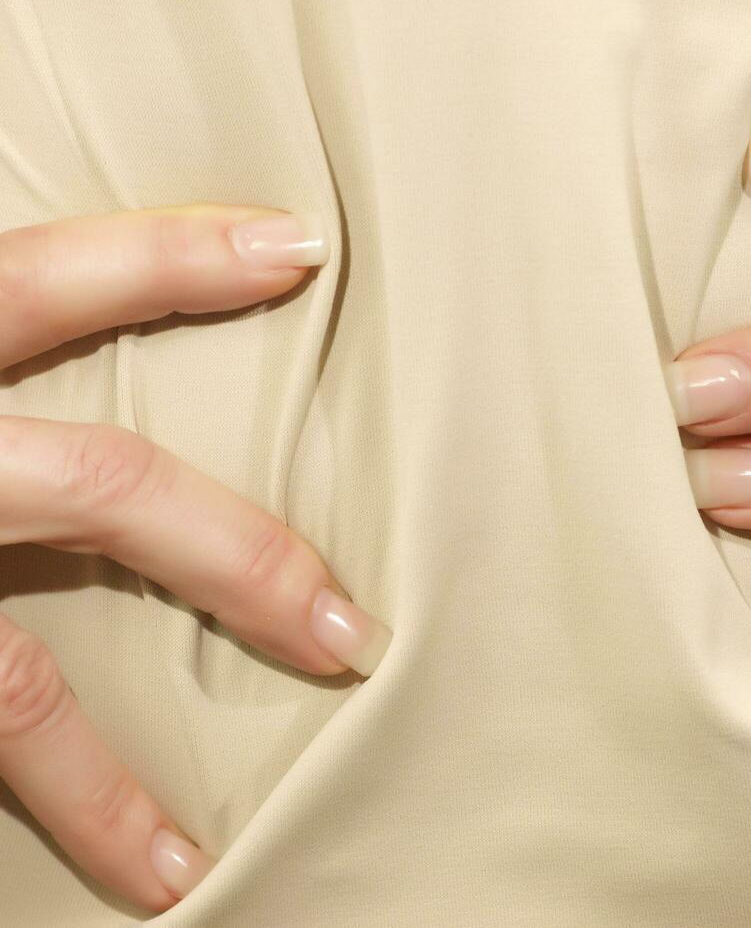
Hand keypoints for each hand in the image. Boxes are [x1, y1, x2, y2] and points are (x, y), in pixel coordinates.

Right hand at [0, 206, 391, 910]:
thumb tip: (51, 330)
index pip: (45, 280)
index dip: (174, 256)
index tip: (300, 248)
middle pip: (97, 486)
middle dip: (240, 559)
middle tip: (351, 634)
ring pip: (4, 685)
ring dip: (98, 792)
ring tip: (178, 866)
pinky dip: (27, 807)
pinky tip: (86, 865)